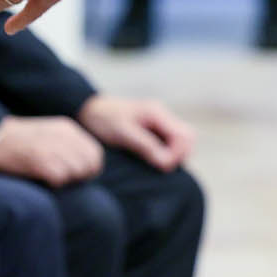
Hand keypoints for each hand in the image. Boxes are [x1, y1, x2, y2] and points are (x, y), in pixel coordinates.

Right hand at [0, 115, 103, 186]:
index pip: (95, 155)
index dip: (88, 169)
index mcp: (68, 129)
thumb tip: (86, 167)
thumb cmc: (19, 141)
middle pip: (89, 166)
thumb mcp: (49, 134)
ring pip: (76, 173)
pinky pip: (59, 178)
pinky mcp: (41, 159)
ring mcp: (53, 147)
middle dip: (79, 177)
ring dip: (65, 180)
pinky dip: (53, 183)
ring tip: (48, 177)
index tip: (75, 175)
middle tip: (61, 178)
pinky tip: (41, 178)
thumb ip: (68, 146)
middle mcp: (64, 136)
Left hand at [78, 95, 195, 170]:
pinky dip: (166, 154)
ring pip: (180, 142)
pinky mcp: (153, 131)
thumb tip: (166, 163)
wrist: (88, 109)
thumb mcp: (123, 133)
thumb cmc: (103, 119)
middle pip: (188, 139)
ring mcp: (159, 123)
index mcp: (157, 113)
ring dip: (173, 156)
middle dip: (179, 155)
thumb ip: (146, 145)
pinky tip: (153, 161)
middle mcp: (162, 117)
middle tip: (161, 167)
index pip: (185, 136)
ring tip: (157, 165)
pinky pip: (169, 144)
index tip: (161, 165)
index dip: (177, 154)